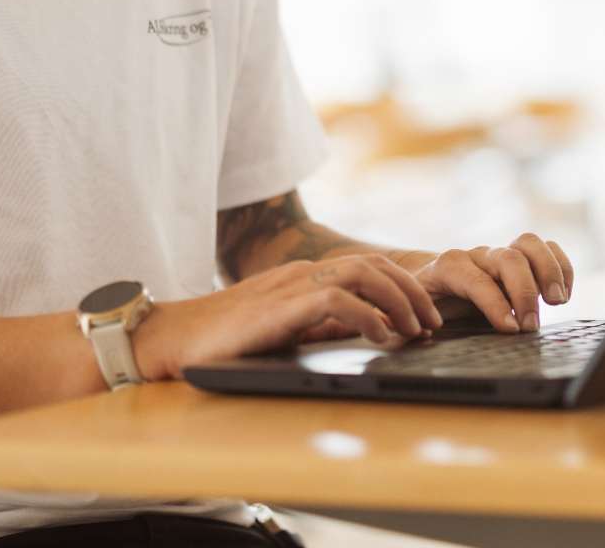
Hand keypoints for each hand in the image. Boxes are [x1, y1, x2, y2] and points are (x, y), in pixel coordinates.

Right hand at [131, 254, 443, 378]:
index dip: (403, 286)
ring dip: (398, 301)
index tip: (424, 316)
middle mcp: (301, 274)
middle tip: (432, 323)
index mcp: (303, 277)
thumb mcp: (283, 329)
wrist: (172, 339)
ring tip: (414, 330)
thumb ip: (318, 325)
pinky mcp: (280, 308)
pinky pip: (335, 299)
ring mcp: (290, 287)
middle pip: (374, 265)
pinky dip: (367, 316)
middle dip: (412, 291)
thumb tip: (365, 333)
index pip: (367, 267)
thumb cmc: (223, 340)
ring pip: (362, 274)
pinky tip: (380, 337)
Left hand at [411, 233, 574, 333]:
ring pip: (530, 243)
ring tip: (557, 301)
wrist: (431, 281)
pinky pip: (548, 248)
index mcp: (448, 267)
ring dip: (549, 271)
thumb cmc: (422, 302)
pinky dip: (561, 267)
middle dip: (524, 292)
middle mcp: (478, 255)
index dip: (495, 303)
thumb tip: (406, 329)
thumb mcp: (409, 310)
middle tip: (531, 326)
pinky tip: (564, 294)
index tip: (511, 329)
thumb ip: (405, 320)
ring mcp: (501, 253)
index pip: (476, 279)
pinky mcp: (521, 258)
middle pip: (508, 258)